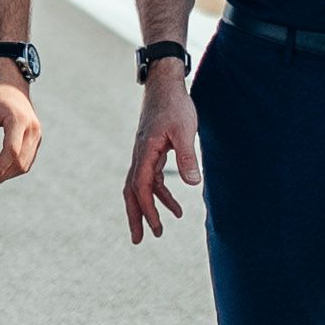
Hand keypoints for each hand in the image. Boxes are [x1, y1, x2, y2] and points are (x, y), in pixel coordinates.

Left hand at [0, 66, 44, 194]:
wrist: (11, 82)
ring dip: (6, 176)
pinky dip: (12, 169)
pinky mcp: (35, 139)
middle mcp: (33, 129)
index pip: (12, 151)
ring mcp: (36, 134)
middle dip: (0, 176)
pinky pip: (26, 160)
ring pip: (24, 164)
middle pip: (20, 162)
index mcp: (19, 120)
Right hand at [117, 54, 197, 243]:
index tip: (155, 228)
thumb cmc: (175, 105)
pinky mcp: (152, 151)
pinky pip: (151, 179)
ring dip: (149, 208)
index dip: (147, 209)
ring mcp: (144, 154)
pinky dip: (160, 194)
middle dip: (136, 216)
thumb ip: (187, 156)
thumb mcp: (184, 130)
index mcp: (145, 152)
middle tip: (139, 240)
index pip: (141, 187)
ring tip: (161, 229)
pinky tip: (174, 206)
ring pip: (140, 187)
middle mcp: (140, 155)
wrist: (165, 85)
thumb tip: (192, 184)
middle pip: (132, 192)